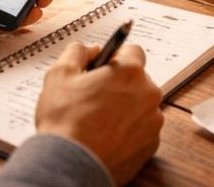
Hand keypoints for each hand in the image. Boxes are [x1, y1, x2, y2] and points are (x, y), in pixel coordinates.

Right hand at [36, 42, 163, 185]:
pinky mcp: (151, 145)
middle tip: (95, 96)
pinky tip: (107, 136)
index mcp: (130, 72)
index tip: (103, 68)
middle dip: (120, 84)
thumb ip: (77, 52)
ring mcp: (153, 121)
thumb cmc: (65, 120)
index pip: (133, 51)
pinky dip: (128, 131)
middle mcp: (149, 94)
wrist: (69, 164)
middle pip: (138, 79)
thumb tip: (91, 49)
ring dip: (125, 108)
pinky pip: (142, 129)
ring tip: (99, 120)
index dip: (115, 57)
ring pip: (140, 105)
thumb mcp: (60, 74)